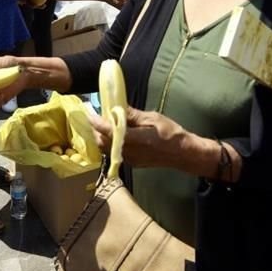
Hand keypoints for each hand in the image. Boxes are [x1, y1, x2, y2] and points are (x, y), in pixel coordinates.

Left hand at [90, 107, 240, 180]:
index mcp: (134, 139)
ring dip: (102, 136)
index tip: (88, 112)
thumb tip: (118, 107)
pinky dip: (110, 142)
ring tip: (103, 123)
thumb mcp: (152, 118)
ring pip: (107, 149)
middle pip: (103, 142)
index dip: (96, 121)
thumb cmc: (171, 133)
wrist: (183, 153)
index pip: (108, 131)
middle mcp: (129, 152)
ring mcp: (130, 159)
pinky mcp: (132, 163)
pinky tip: (114, 133)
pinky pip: (115, 153)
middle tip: (95, 115)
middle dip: (96, 129)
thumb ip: (133, 115)